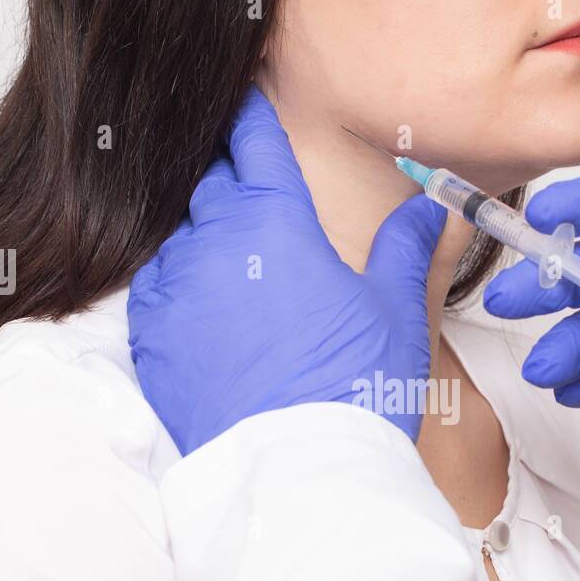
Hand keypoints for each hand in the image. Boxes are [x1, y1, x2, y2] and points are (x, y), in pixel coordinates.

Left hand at [128, 88, 446, 453]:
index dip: (252, 119)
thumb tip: (429, 206)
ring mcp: (174, 290)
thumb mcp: (396, 310)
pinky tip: (204, 307)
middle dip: (230, 180)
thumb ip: (406, 245)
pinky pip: (154, 289)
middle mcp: (213, 242)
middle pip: (210, 184)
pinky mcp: (150, 339)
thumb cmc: (356, 388)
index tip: (248, 107)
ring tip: (232, 264)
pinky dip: (177, 286)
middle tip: (252, 195)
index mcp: (275, 221)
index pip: (255, 142)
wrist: (299, 473)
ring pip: (178, 237)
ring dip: (203, 238)